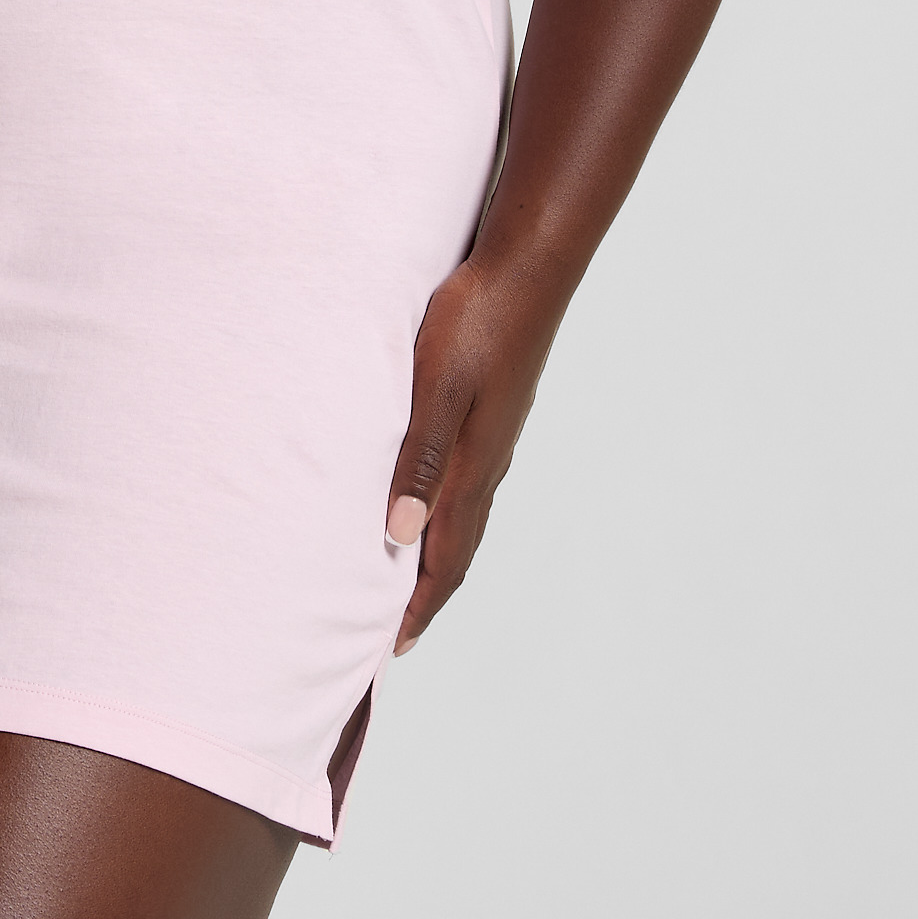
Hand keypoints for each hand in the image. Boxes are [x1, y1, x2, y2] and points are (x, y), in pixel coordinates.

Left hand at [383, 253, 562, 653]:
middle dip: (427, 594)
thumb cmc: (476, 322)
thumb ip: (418, 459)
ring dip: (436, 554)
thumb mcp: (435, 388)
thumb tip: (401, 534)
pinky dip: (444, 513)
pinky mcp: (493, 414)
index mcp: (473, 467)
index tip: (392, 647)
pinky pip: (466, 484)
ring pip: (463, 516)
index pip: (446, 558)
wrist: (525, 271)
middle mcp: (488, 464)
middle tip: (393, 631)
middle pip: (458, 548)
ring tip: (404, 577)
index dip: (419, 606)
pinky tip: (427, 499)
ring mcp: (494, 439)